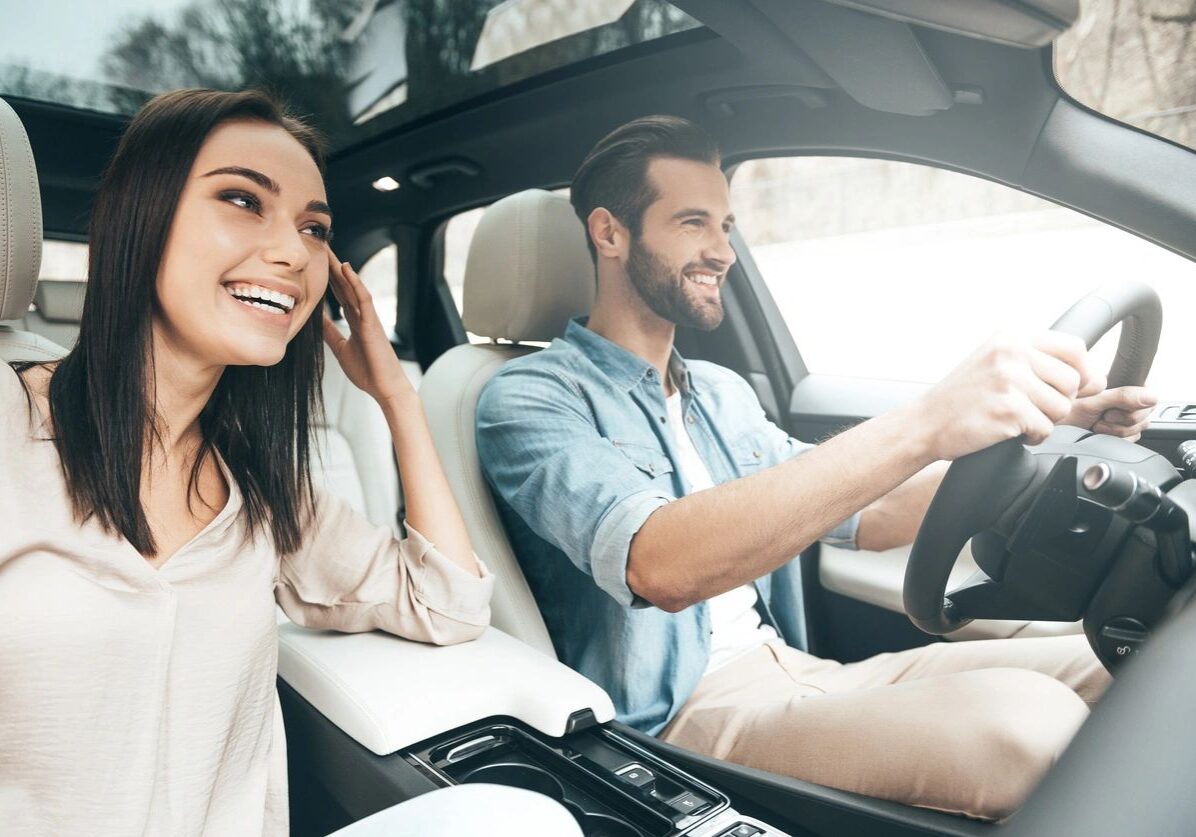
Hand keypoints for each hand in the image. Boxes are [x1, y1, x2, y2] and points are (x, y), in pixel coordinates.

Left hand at [322, 249, 409, 404]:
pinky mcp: (373, 322)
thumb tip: (315, 320)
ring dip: (342, 268)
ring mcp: (368, 317)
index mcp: (355, 321)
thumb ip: (330, 332)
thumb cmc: (367, 372)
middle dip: (333, 267)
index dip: (329, 278)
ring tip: (330, 250)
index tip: (318, 262)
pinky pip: (363, 298)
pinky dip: (355, 282)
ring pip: (353, 287)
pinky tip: (347, 268)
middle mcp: (362, 315)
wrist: (385, 388)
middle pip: (345, 285)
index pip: (340, 294)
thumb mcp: (340, 348)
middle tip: (321, 246)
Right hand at [917, 331, 1100, 460]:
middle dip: (1059, 402)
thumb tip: (1096, 378)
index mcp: (1010, 337)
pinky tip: (1011, 432)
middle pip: (1071, 381)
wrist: (925, 423)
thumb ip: (1038, 362)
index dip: (1084, 371)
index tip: (1077, 388)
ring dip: (1045, 421)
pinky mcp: (1009, 409)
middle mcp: (1011, 353)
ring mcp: (1009, 380)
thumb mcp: (995, 361)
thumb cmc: (962, 397)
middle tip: (1032, 409)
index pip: (1073, 347)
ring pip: (1061, 407)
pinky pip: (1045, 428)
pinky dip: (1033, 437)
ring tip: (1018, 420)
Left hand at [1060, 385, 1156, 440]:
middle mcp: (1125, 399)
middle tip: (1102, 418)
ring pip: (1139, 428)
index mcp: (1122, 384)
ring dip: (1117, 431)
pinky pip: (1132, 438)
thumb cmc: (1065, 410)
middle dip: (1122, 421)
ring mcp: (1124, 416)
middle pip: (1145, 414)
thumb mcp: (1093, 401)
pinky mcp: (1120, 431)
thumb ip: (1122, 397)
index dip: (1136, 405)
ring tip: (1097, 425)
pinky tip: (1100, 434)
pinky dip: (1116, 439)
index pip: (1148, 394)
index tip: (1114, 409)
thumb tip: (1152, 397)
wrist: (1053, 427)